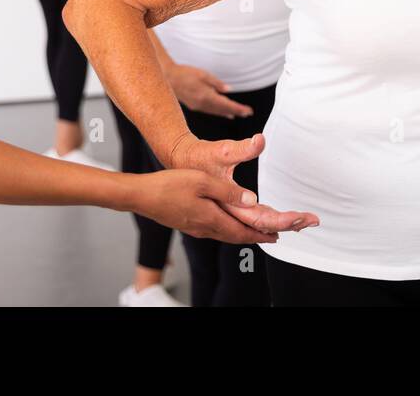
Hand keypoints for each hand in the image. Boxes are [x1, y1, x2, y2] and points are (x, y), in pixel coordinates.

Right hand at [132, 167, 288, 242]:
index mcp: (211, 219)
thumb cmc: (169, 185)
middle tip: (274, 237)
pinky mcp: (188, 223)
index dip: (261, 235)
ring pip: (225, 235)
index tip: (277, 237)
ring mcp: (195, 228)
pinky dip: (229, 230)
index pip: (243, 233)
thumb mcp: (203, 182)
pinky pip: (215, 230)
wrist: (142, 195)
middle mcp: (205, 228)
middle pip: (236, 237)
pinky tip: (228, 224)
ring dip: (243, 234)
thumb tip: (251, 199)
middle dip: (257, 237)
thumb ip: (228, 191)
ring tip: (256, 232)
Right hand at [165, 62, 252, 118]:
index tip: (248, 111)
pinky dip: (219, 112)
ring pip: (217, 112)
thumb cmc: (185, 74)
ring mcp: (198, 107)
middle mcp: (203, 104)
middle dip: (236, 112)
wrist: (167, 78)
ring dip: (228, 113)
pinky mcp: (195, 106)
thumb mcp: (203, 75)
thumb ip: (217, 83)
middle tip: (247, 113)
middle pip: (223, 110)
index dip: (238, 108)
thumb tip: (229, 90)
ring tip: (239, 114)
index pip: (226, 104)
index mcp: (206, 96)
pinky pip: (210, 111)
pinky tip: (225, 113)